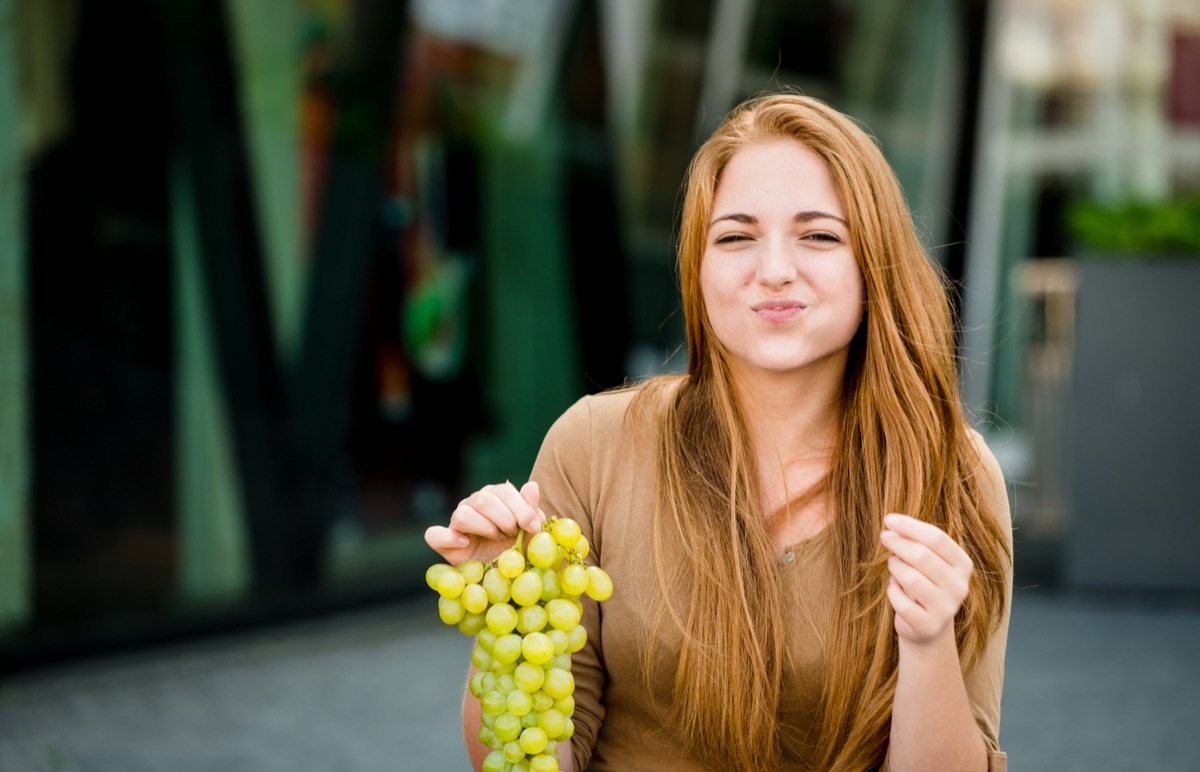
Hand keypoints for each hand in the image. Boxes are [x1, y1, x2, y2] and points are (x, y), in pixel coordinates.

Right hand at [424, 480, 544, 565]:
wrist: (506, 575)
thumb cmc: (519, 548)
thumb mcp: (530, 531)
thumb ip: (531, 508)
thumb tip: (532, 486)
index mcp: (495, 495)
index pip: (504, 490)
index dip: (521, 508)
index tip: (532, 527)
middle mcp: (473, 503)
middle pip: (483, 499)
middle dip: (505, 519)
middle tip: (513, 534)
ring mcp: (456, 521)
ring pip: (463, 514)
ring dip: (485, 529)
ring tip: (497, 539)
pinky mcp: (444, 542)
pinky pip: (434, 535)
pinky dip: (450, 538)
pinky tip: (466, 543)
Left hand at [880, 513, 972, 646]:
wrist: (928, 626)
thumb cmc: (925, 583)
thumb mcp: (929, 561)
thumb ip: (918, 542)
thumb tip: (893, 524)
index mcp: (963, 565)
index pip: (937, 538)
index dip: (910, 527)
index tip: (889, 519)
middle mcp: (959, 586)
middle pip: (922, 556)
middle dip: (898, 542)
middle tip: (885, 536)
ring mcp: (946, 608)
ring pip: (910, 578)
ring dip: (895, 567)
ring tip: (893, 565)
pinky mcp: (929, 626)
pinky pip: (901, 603)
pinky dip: (892, 591)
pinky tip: (894, 588)